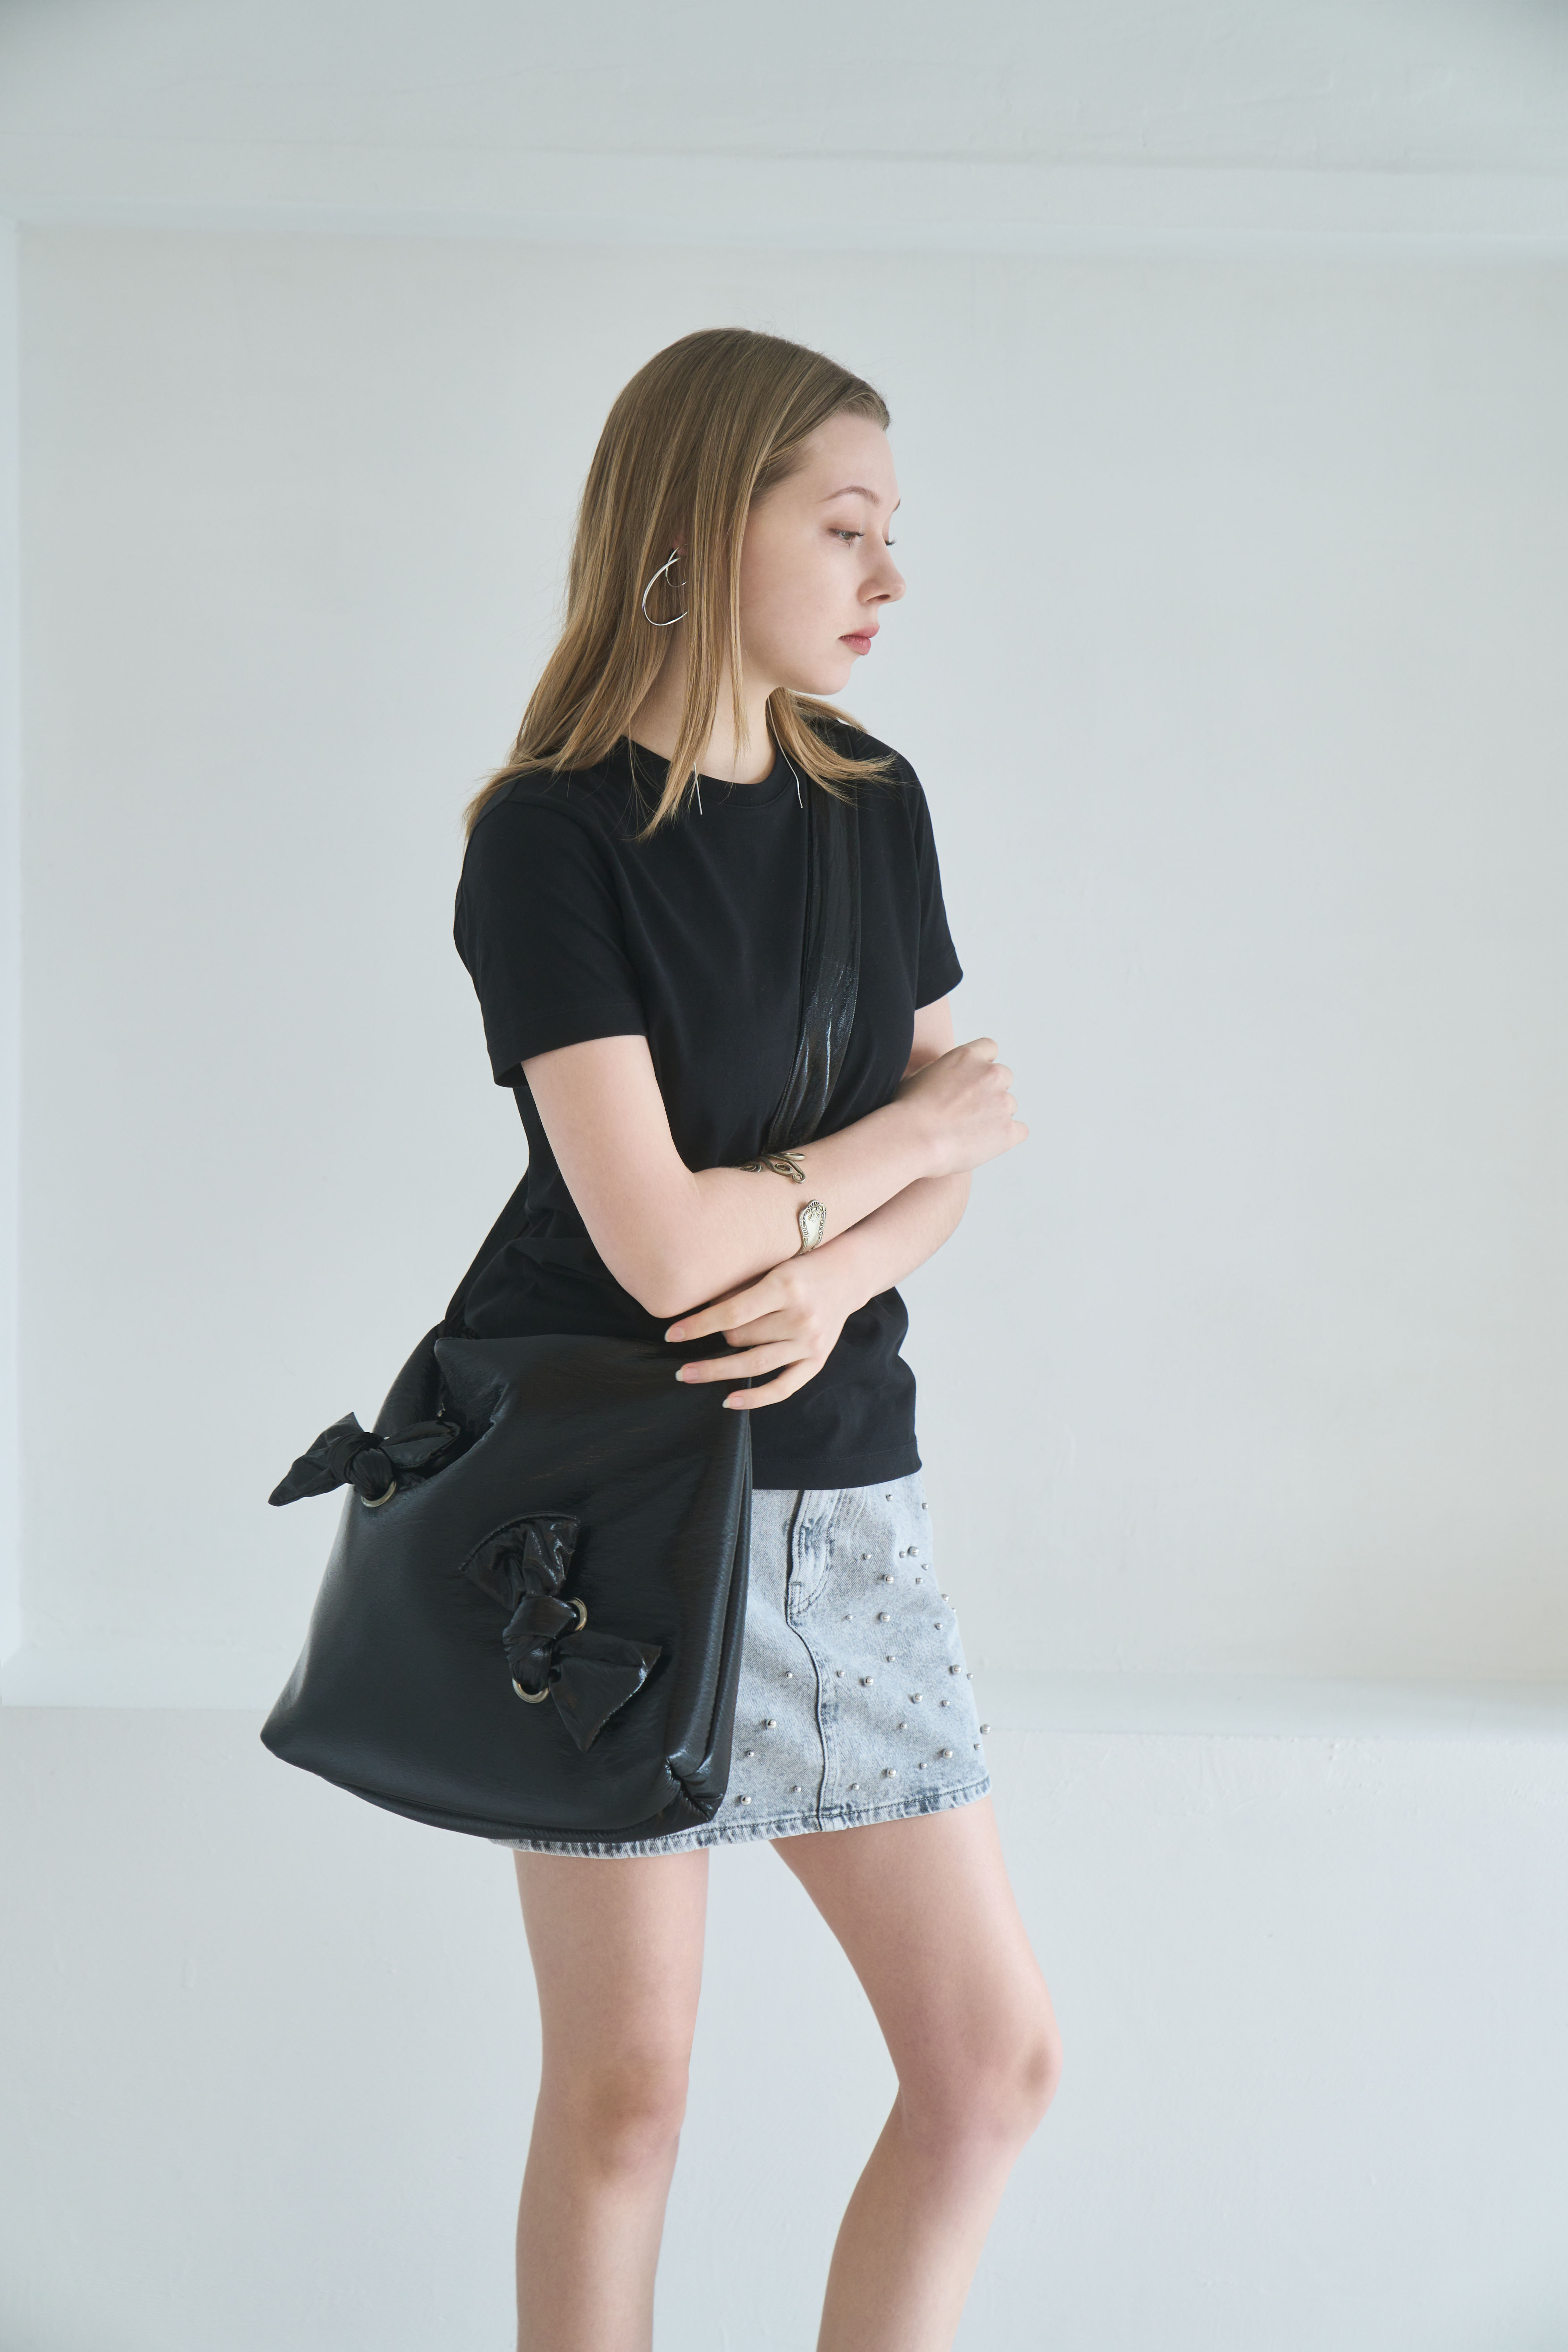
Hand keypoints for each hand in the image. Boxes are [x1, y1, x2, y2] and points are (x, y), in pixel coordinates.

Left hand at [664, 1252, 860, 1408]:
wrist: (847, 1275)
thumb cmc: (800, 1266)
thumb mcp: (770, 1267)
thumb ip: (740, 1288)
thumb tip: (697, 1311)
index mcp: (786, 1286)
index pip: (732, 1313)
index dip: (698, 1326)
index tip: (672, 1334)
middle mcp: (801, 1317)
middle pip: (741, 1338)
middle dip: (714, 1339)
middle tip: (687, 1344)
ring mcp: (811, 1343)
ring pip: (754, 1364)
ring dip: (717, 1371)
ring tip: (688, 1373)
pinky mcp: (817, 1361)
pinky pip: (783, 1388)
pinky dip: (756, 1398)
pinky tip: (728, 1401)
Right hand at [897, 1036, 1026, 1177]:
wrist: (913, 1138)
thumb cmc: (907, 1111)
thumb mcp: (919, 1076)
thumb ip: (943, 1071)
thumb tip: (949, 1077)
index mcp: (967, 1057)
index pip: (990, 1048)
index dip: (982, 1066)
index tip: (973, 1081)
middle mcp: (990, 1074)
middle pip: (1004, 1078)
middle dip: (990, 1092)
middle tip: (969, 1112)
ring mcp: (1002, 1102)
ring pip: (1009, 1106)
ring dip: (995, 1116)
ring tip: (968, 1133)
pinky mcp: (1008, 1130)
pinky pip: (1019, 1131)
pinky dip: (1005, 1138)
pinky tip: (984, 1145)